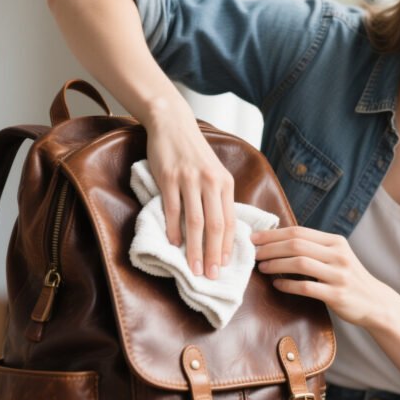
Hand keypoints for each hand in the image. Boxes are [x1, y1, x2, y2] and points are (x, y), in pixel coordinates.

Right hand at [145, 103, 235, 278]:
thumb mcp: (213, 173)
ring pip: (195, 221)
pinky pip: (173, 209)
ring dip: (194, 248)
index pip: (230, 221)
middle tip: (211, 276)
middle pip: (215, 225)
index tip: (224, 266)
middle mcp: (211, 182)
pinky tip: (174, 244)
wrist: (173, 124)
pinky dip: (174, 229)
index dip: (226, 246)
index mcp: (225, 183)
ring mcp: (190, 180)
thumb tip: (219, 231)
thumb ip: (217, 198)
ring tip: (193, 268)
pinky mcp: (169, 178)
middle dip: (213, 254)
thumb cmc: (193, 153)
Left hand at [251, 226, 388, 326]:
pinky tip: (277, 285)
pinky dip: (288, 285)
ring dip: (276, 264)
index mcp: (336, 242)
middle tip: (253, 252)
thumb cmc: (348, 278)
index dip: (273, 234)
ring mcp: (339, 275)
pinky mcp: (337, 295)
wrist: (375, 302)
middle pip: (296, 245)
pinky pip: (306, 287)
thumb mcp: (337, 256)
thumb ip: (314, 248)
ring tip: (261, 267)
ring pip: (300, 264)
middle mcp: (338, 255)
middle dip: (270, 248)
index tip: (255, 238)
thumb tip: (278, 241)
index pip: (299, 232)